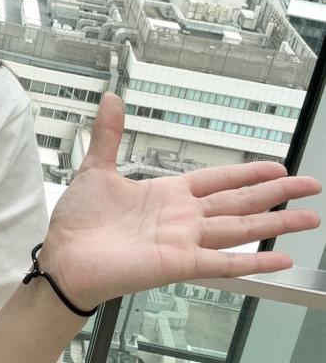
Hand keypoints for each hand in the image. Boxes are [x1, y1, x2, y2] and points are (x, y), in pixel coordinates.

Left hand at [38, 92, 321, 309]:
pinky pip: (224, 263)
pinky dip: (254, 261)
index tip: (277, 168)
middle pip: (240, 202)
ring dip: (276, 223)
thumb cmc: (78, 223)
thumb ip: (109, 135)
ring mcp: (184, 242)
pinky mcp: (178, 264)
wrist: (62, 258)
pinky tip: (281, 258)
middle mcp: (182, 219)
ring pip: (241, 229)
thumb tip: (111, 99)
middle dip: (276, 193)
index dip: (248, 174)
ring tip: (309, 218)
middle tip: (309, 186)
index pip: (218, 180)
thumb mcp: (96, 169)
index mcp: (167, 195)